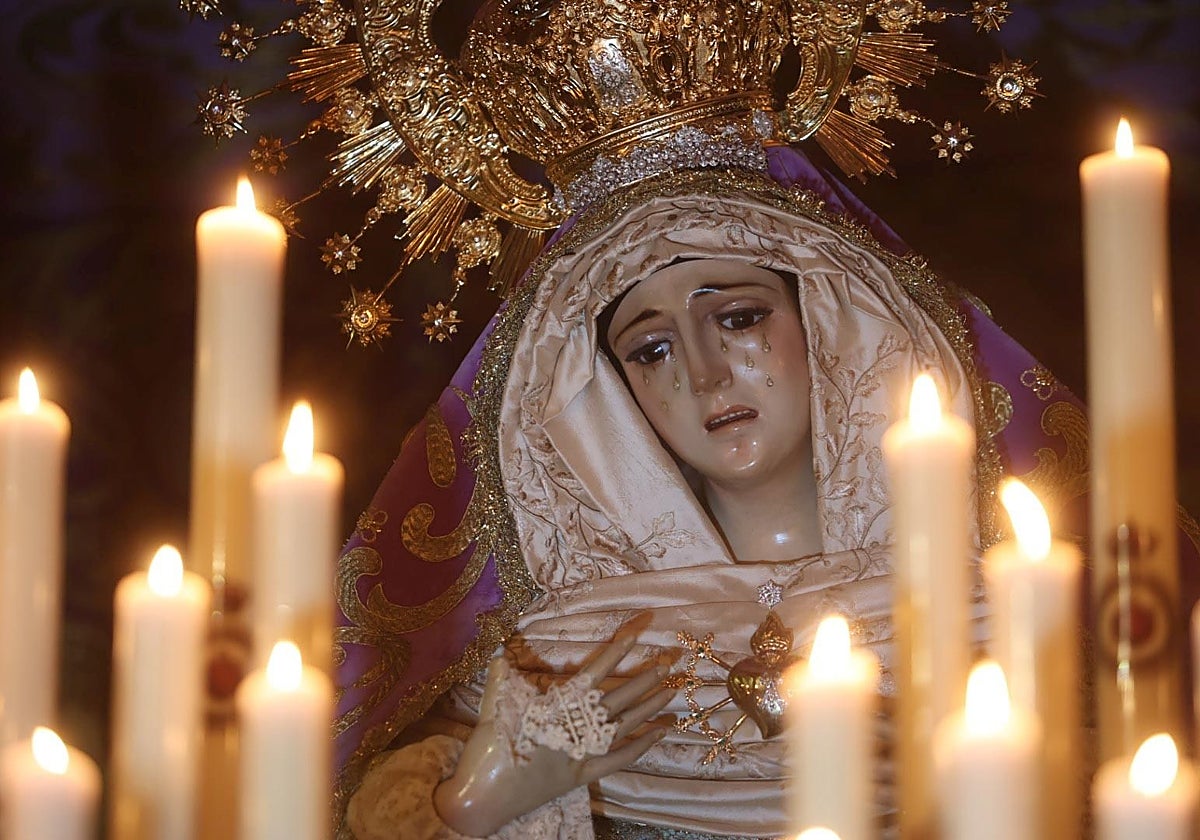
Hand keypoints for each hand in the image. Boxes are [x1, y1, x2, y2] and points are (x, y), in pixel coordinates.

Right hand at [433, 627, 674, 836]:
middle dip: (644, 678)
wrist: (481, 800)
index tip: (637, 633)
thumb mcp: (492, 708)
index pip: (593, 673)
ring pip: (623, 726)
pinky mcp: (580, 776)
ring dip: (648, 707)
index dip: (616, 651)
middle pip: (617, 698)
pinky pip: (618, 760)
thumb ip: (501, 678)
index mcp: (555, 707)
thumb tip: (498, 649)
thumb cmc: (486, 751)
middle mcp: (574, 729)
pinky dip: (640, 746)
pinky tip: (660, 732)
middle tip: (669, 662)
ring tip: (671, 689)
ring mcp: (581, 754)